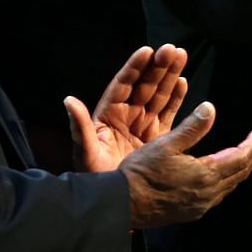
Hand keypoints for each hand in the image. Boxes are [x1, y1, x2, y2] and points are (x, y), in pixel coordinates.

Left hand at [63, 43, 188, 171]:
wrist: (111, 201)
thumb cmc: (92, 176)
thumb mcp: (85, 151)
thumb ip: (79, 126)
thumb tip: (68, 100)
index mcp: (108, 115)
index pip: (122, 85)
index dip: (134, 68)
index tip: (146, 50)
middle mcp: (126, 116)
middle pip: (144, 86)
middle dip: (157, 67)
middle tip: (171, 49)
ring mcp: (142, 126)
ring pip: (158, 95)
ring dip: (169, 76)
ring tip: (180, 55)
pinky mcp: (156, 138)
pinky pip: (167, 114)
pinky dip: (176, 99)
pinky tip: (183, 82)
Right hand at [118, 102, 251, 229]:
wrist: (123, 204)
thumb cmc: (141, 173)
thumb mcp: (166, 143)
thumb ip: (192, 127)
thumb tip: (210, 108)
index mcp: (206, 174)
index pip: (241, 158)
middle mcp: (208, 193)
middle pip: (240, 173)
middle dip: (251, 156)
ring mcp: (200, 205)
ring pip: (229, 186)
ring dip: (238, 169)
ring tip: (241, 156)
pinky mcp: (190, 212)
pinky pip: (217, 196)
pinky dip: (225, 181)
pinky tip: (218, 175)